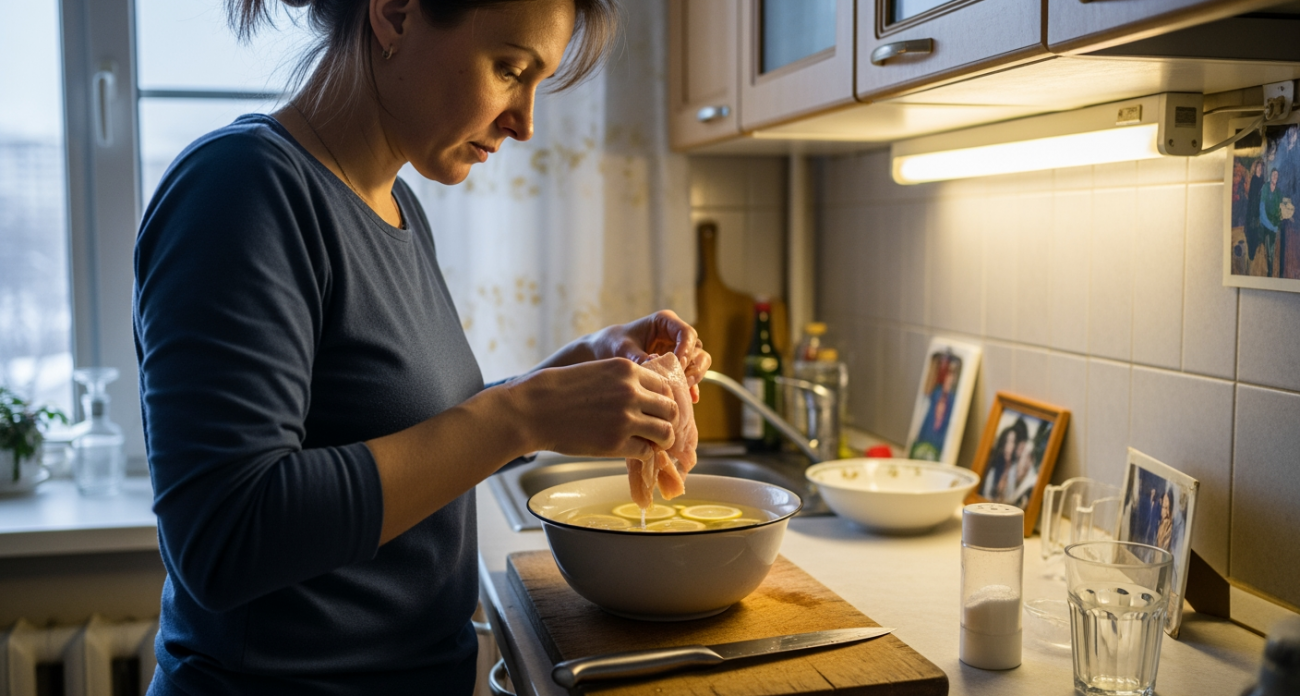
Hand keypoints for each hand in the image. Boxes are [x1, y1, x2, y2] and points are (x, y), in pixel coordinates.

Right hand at [504, 358, 678, 459]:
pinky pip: (646, 451)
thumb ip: (624, 382)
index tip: (657, 410)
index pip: (665, 386)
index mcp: (627, 370)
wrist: (533, 409)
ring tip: (651, 444)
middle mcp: (631, 391)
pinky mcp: (616, 442)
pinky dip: (643, 454)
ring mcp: (625, 418)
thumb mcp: (597, 371)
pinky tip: (632, 451)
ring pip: (665, 432)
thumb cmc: (559, 390)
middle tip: (658, 429)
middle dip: (668, 421)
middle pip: (671, 409)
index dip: (664, 400)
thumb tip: (647, 399)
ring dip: (661, 440)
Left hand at [588, 310, 712, 399]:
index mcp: (665, 322)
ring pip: (700, 362)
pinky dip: (692, 387)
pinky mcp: (677, 368)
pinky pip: (692, 377)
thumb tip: (653, 364)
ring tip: (681, 390)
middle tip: (682, 380)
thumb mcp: (622, 348)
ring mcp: (679, 352)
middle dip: (693, 366)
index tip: (678, 363)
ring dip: (695, 376)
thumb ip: (637, 356)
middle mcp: (676, 336)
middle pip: (698, 349)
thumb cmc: (612, 344)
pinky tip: (690, 399)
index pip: (687, 333)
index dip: (686, 348)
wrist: (605, 353)